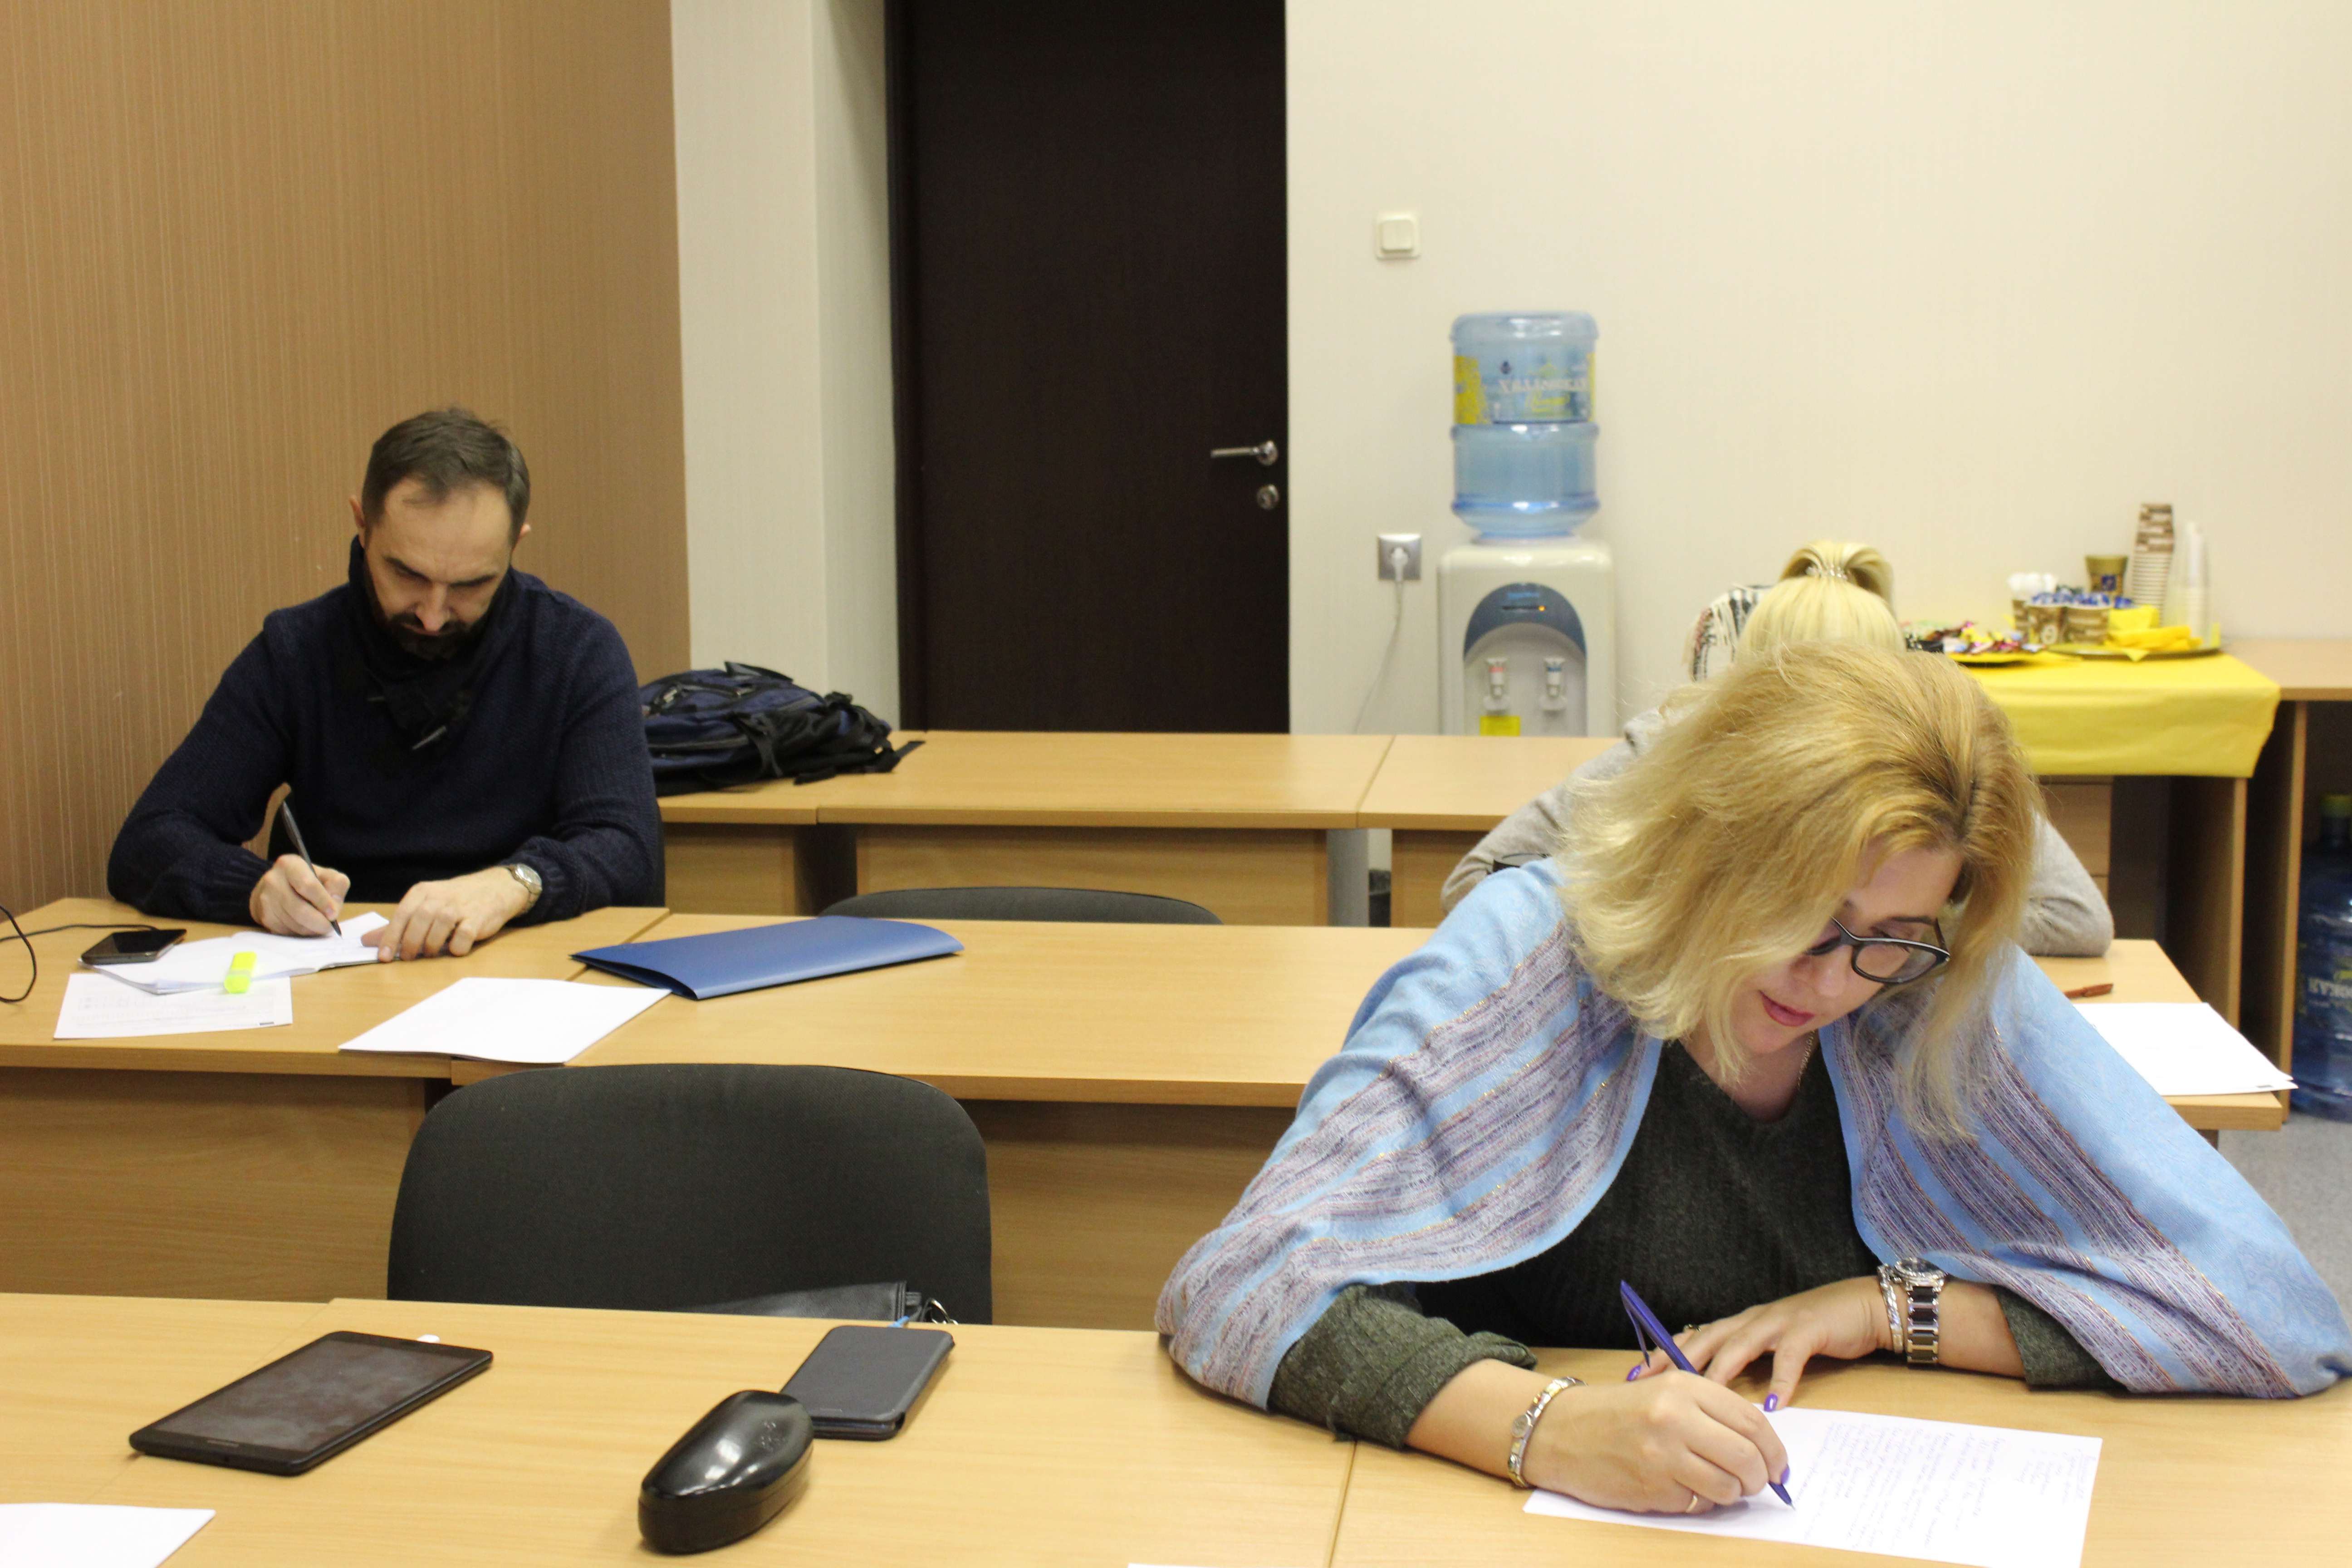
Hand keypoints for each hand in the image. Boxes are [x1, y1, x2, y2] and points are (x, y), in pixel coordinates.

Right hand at [250, 854, 350, 935]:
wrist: (275, 888)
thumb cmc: (306, 880)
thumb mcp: (325, 875)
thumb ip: (337, 885)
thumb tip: (334, 906)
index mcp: (290, 865)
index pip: (308, 886)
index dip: (323, 902)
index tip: (333, 915)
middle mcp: (273, 880)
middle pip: (300, 909)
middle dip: (319, 922)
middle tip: (329, 926)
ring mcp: (266, 899)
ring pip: (294, 923)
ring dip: (310, 928)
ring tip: (318, 923)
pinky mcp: (264, 916)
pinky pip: (286, 931)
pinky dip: (300, 932)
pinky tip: (304, 924)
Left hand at [366, 868, 528, 959]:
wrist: (494, 889)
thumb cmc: (454, 900)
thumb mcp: (425, 904)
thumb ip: (398, 924)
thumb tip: (367, 941)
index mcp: (423, 892)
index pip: (401, 915)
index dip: (390, 937)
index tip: (384, 957)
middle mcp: (440, 897)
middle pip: (418, 922)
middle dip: (410, 944)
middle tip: (409, 958)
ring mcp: (460, 907)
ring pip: (439, 929)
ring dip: (431, 946)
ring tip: (430, 953)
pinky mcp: (478, 919)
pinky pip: (463, 937)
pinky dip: (456, 947)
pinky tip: (455, 948)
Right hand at [1522, 1370, 1790, 1512]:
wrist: (1559, 1429)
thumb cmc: (1617, 1411)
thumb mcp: (1664, 1391)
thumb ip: (1711, 1411)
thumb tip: (1761, 1448)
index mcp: (1683, 1387)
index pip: (1752, 1421)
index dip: (1775, 1449)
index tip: (1778, 1464)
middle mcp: (1674, 1419)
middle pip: (1746, 1457)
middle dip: (1761, 1477)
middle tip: (1757, 1483)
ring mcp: (1662, 1456)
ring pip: (1727, 1487)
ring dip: (1732, 1494)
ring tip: (1718, 1486)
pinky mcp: (1650, 1489)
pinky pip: (1697, 1505)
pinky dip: (1700, 1502)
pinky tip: (1684, 1489)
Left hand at [1636, 1277, 1893, 1409]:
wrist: (1863, 1307)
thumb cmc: (1815, 1330)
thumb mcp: (1771, 1344)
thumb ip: (1744, 1361)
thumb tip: (1712, 1394)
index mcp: (1739, 1325)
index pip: (1692, 1337)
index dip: (1663, 1353)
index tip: (1635, 1375)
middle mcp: (1752, 1320)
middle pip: (1706, 1337)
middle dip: (1677, 1360)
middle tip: (1653, 1384)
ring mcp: (1779, 1322)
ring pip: (1740, 1344)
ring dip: (1721, 1369)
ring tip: (1704, 1395)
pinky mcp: (1808, 1330)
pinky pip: (1791, 1356)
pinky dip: (1781, 1380)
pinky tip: (1773, 1405)